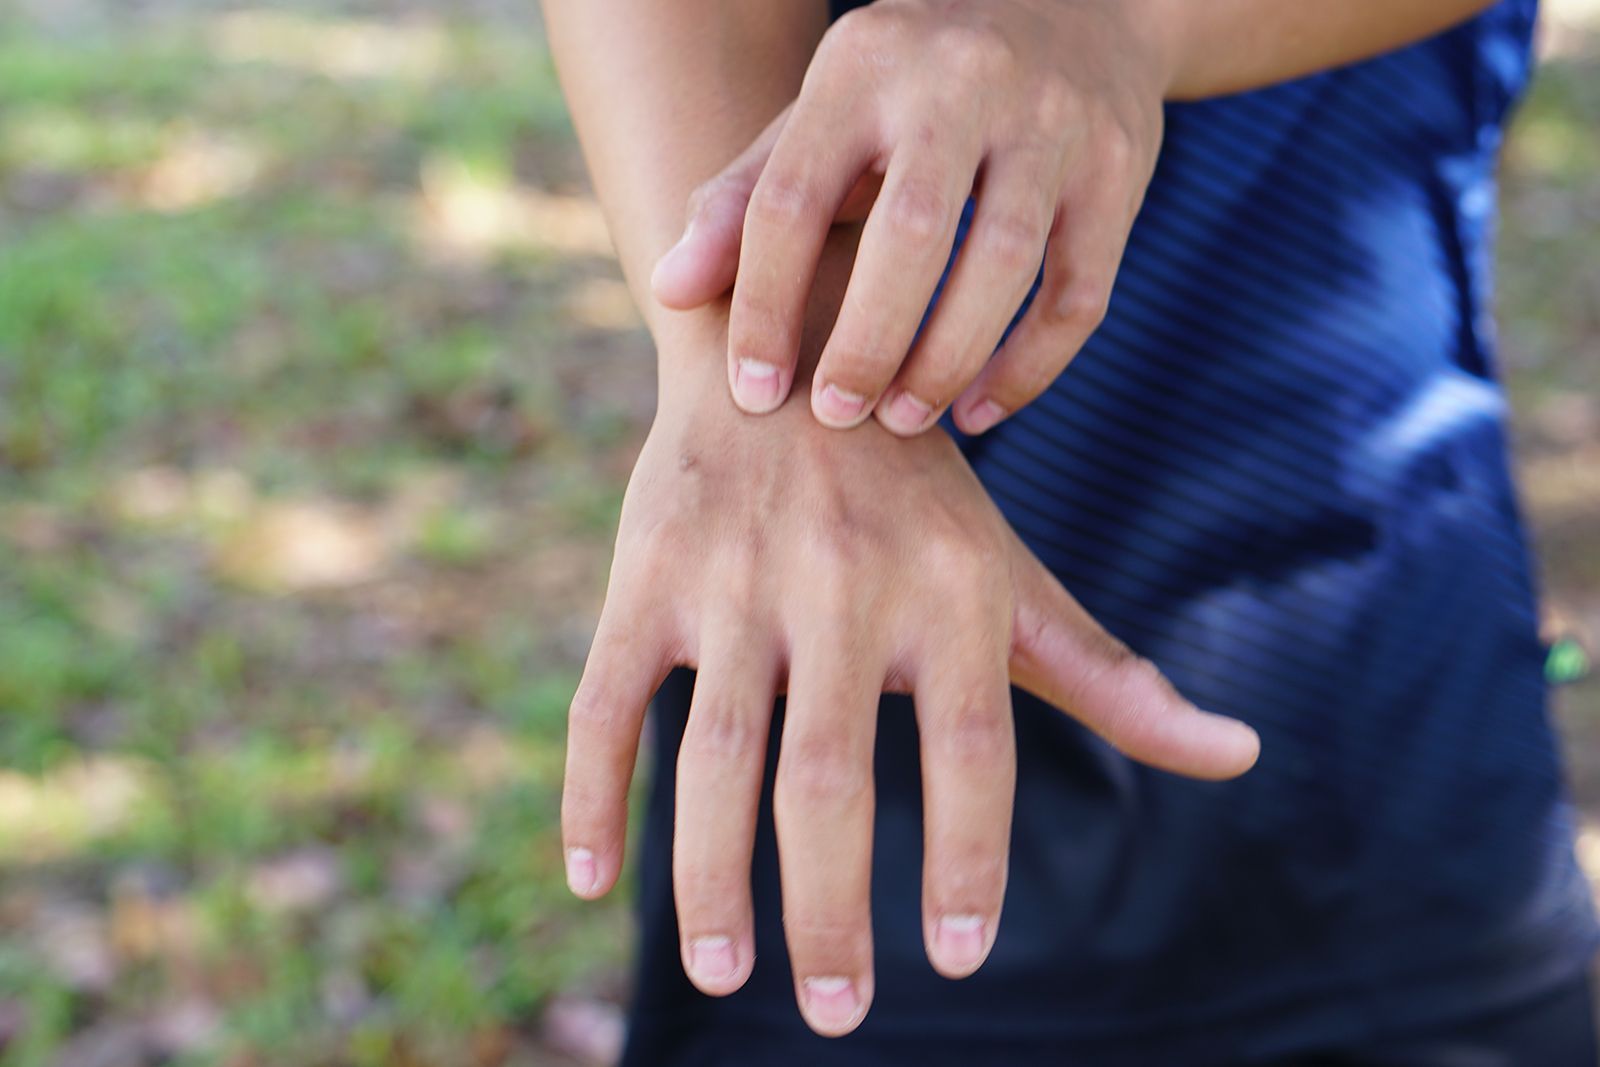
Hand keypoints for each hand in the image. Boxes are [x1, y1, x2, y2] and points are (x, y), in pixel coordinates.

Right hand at [561, 324, 1257, 1036]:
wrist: (792, 342)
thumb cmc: (919, 498)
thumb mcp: (1013, 576)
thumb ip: (1114, 678)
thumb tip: (1242, 756)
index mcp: (947, 592)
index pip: (972, 750)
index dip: (965, 858)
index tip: (954, 957)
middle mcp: (841, 585)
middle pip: (828, 775)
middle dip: (826, 909)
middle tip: (836, 1015)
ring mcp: (733, 580)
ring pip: (710, 753)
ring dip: (709, 877)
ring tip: (723, 974)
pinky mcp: (644, 573)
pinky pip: (604, 702)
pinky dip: (593, 794)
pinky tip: (595, 881)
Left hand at [650, 0, 1170, 436]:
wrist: (1074, 2)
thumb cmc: (910, 89)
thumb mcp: (822, 117)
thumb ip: (744, 200)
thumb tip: (669, 292)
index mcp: (862, 67)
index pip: (794, 198)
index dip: (767, 306)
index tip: (755, 393)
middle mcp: (961, 81)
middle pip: (910, 235)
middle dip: (867, 344)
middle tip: (837, 417)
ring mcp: (1052, 122)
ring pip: (1005, 265)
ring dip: (949, 361)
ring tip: (904, 421)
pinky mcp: (1120, 168)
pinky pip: (1081, 292)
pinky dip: (1031, 366)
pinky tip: (982, 408)